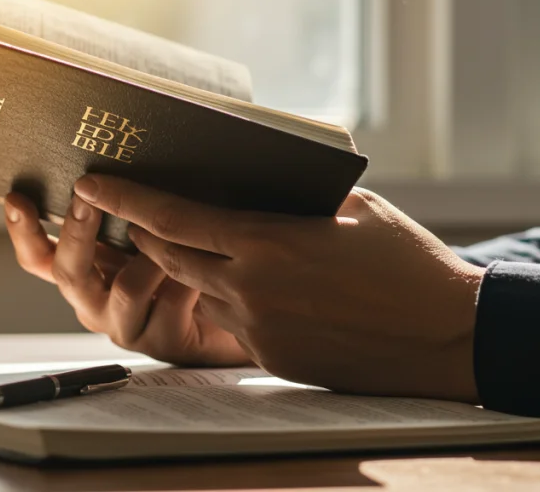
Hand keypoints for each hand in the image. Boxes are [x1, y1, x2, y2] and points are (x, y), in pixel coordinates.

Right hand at [2, 191, 250, 366]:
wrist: (228, 315)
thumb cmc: (180, 265)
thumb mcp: (141, 235)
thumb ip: (123, 213)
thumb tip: (111, 168)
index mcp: (83, 275)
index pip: (38, 258)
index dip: (22, 231)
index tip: (16, 197)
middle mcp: (94, 303)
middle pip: (68, 273)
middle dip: (78, 231)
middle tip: (86, 196)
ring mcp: (125, 325)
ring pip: (125, 290)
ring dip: (150, 256)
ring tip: (171, 232)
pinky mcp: (161, 340)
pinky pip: (170, 303)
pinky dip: (185, 278)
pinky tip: (201, 262)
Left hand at [72, 175, 485, 402]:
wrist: (447, 337)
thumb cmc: (406, 262)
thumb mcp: (352, 207)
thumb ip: (293, 195)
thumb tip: (256, 180)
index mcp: (267, 241)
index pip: (172, 217)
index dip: (126, 198)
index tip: (93, 182)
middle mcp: (250, 288)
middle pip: (169, 255)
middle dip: (146, 232)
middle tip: (137, 211)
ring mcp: (258, 330)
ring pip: (199, 291)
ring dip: (194, 269)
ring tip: (218, 247)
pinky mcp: (272, 359)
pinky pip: (233, 323)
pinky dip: (233, 300)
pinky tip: (268, 288)